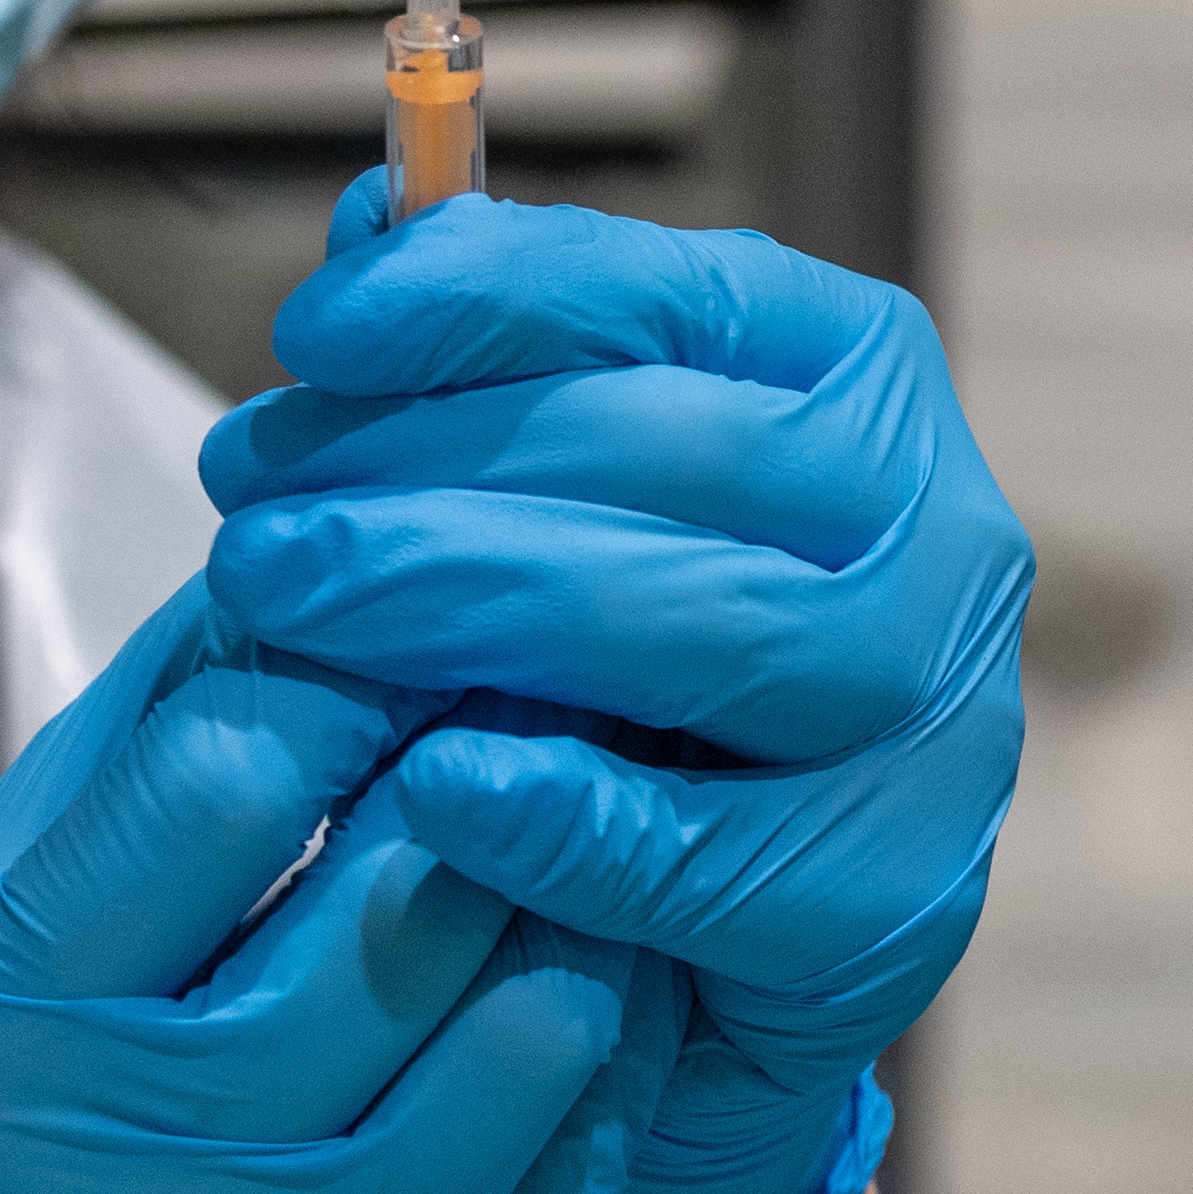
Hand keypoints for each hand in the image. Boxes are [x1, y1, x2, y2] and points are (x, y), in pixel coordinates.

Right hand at [0, 589, 677, 1193]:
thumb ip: (152, 724)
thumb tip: (320, 525)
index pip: (233, 779)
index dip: (355, 661)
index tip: (423, 595)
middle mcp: (133, 1189)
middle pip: (410, 907)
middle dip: (503, 764)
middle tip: (570, 673)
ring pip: (533, 1039)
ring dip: (584, 901)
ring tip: (600, 818)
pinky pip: (575, 1183)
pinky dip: (602, 1056)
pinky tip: (592, 975)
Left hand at [204, 194, 1032, 1193]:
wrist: (693, 983)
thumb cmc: (607, 693)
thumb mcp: (542, 506)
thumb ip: (474, 363)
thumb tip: (368, 210)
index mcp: (856, 378)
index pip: (669, 290)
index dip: (481, 292)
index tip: (309, 331)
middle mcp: (939, 523)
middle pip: (676, 454)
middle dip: (433, 467)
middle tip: (250, 512)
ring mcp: (942, 712)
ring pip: (708, 631)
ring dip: (472, 608)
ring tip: (284, 609)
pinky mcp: (900, 892)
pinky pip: (719, 849)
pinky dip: (566, 813)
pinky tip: (430, 789)